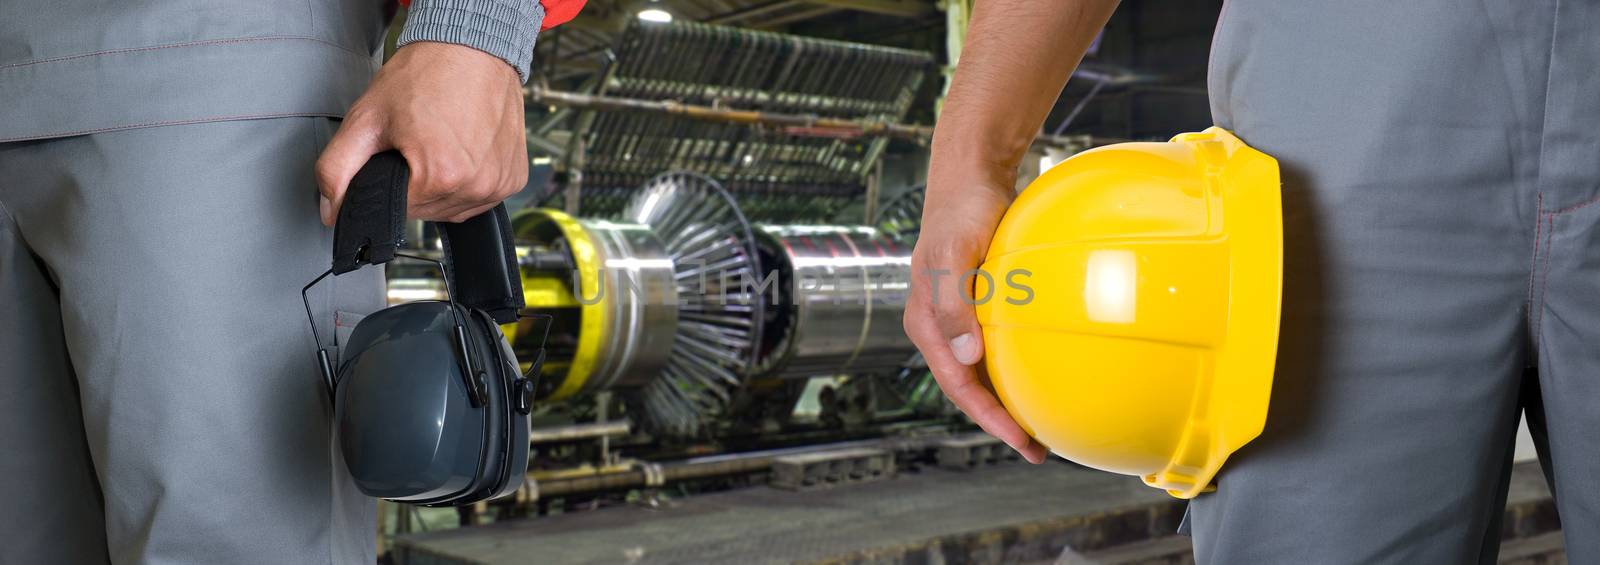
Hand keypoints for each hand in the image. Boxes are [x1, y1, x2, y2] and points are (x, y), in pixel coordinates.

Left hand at [316, 41, 528, 224]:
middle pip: (427, 211)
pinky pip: (481, 198)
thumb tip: (332, 210)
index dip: (389, 182)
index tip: (397, 151)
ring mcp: (500, 184)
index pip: (397, 211)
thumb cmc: (425, 75)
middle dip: (415, 184)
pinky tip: (464, 150)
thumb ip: (337, 168)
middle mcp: (477, 186)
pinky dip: (468, 180)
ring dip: (442, 186)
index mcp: (441, 176)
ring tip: (442, 143)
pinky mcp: (514, 178)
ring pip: (454, 208)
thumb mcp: (366, 117)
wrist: (472, 47)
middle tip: (418, 141)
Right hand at [904, 173, 1047, 463]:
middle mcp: (939, 329)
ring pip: (981, 373)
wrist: (969, 179)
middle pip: (969, 388)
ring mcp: (958, 320)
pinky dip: (1014, 368)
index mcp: (926, 324)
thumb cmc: (960, 213)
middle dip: (999, 422)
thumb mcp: (954, 255)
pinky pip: (996, 348)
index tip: (1020, 439)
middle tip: (1037, 449)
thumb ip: (954, 305)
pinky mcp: (977, 306)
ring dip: (1007, 400)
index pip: (958, 385)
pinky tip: (1041, 375)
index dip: (988, 418)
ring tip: (1040, 426)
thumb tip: (967, 356)